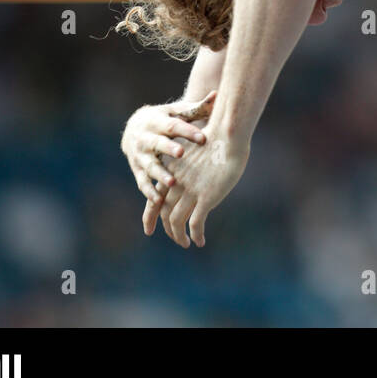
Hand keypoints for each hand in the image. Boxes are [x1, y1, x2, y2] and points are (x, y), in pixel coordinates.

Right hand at [121, 92, 212, 205]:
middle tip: (181, 153)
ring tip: (172, 182)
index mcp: (157, 121)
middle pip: (158, 143)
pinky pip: (142, 181)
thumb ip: (197, 107)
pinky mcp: (136, 169)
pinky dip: (149, 191)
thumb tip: (217, 94)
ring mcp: (139, 154)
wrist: (135, 126)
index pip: (174, 125)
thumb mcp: (178, 111)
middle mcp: (145, 137)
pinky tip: (159, 201)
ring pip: (149, 165)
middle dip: (169, 148)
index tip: (202, 138)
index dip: (187, 131)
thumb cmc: (166, 118)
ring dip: (160, 174)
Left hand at [144, 127, 249, 247]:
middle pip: (163, 212)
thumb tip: (194, 166)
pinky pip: (196, 224)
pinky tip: (200, 242)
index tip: (148, 229)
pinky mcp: (205, 197)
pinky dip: (196, 236)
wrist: (227, 133)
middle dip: (167, 229)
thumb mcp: (194, 148)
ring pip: (176, 222)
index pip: (154, 198)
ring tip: (185, 244)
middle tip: (173, 238)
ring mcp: (189, 191)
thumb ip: (189, 161)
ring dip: (179, 236)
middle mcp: (176, 183)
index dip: (150, 216)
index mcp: (171, 171)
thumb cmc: (217, 135)